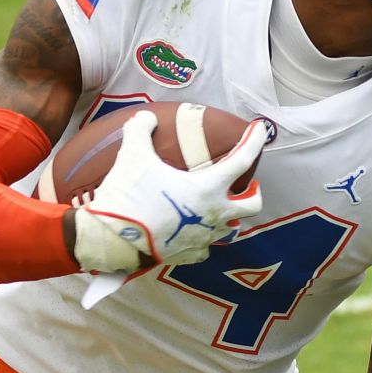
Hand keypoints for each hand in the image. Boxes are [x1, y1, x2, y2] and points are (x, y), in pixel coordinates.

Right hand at [71, 109, 264, 272]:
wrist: (111, 241)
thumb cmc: (128, 196)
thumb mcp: (133, 155)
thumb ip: (141, 130)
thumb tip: (145, 117)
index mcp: (207, 188)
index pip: (242, 160)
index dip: (254, 141)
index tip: (260, 129)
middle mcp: (214, 215)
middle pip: (252, 204)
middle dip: (254, 191)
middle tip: (246, 183)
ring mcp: (204, 238)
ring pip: (231, 228)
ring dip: (228, 215)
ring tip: (216, 205)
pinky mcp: (190, 255)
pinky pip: (206, 248)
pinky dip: (204, 238)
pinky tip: (194, 231)